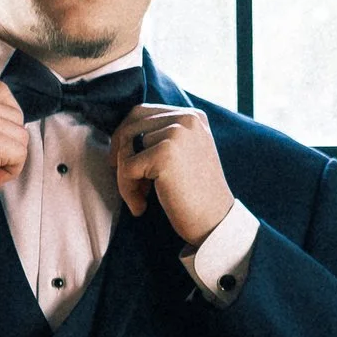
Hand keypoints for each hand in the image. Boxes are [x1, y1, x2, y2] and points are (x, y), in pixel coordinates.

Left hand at [113, 105, 234, 250]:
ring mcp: (176, 134)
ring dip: (125, 178)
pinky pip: (126, 168)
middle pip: (130, 127)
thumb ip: (162, 138)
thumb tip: (120, 136)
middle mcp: (186, 119)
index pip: (141, 113)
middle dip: (120, 156)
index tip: (121, 163)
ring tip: (140, 199)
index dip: (124, 137)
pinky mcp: (165, 154)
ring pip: (126, 149)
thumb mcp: (185, 155)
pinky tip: (141, 207)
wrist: (215, 223)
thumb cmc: (196, 196)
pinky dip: (127, 191)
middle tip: (128, 183)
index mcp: (192, 117)